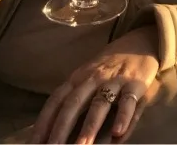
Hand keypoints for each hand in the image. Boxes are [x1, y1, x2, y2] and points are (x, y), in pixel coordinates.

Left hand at [30, 27, 160, 143]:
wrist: (141, 41)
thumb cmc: (110, 67)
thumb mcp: (88, 77)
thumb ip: (75, 100)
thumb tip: (52, 131)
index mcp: (78, 78)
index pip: (56, 101)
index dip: (44, 122)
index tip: (35, 144)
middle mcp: (93, 78)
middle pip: (74, 103)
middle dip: (61, 128)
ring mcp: (115, 80)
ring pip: (99, 104)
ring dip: (90, 126)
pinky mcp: (136, 83)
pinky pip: (128, 101)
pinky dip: (123, 116)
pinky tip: (118, 132)